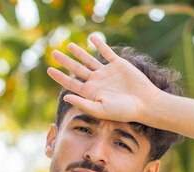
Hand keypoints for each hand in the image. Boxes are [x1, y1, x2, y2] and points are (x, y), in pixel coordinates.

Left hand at [46, 35, 160, 123]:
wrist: (145, 103)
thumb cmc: (124, 111)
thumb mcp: (100, 109)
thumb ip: (83, 103)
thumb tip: (65, 97)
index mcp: (91, 93)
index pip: (71, 83)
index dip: (59, 76)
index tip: (48, 69)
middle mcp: (97, 82)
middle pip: (77, 69)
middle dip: (65, 61)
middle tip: (54, 53)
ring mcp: (107, 72)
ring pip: (89, 60)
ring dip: (79, 52)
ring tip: (69, 45)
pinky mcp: (118, 64)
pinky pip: (106, 52)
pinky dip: (99, 45)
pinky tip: (92, 39)